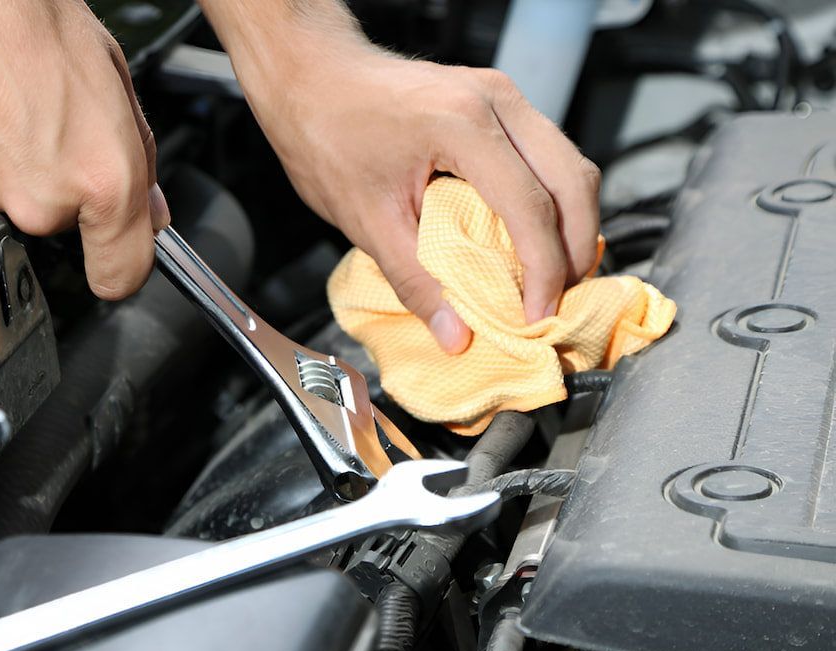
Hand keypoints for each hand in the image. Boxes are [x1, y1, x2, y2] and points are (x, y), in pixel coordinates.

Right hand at [0, 0, 169, 299]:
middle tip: (69, 119)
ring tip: (24, 97)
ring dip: (29, 161)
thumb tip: (147, 202)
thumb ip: (138, 153)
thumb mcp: (111, 72)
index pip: (122, 274)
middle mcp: (42, 202)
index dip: (127, 262)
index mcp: (99, 180)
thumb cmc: (13, 12)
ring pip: (24, 198)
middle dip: (74, 183)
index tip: (127, 253)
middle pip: (69, 222)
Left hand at [237, 31, 600, 352]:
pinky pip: (548, 154)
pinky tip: (534, 239)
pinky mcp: (498, 101)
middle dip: (575, 249)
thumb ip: (415, 281)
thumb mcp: (367, 221)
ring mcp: (501, 95)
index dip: (544, 270)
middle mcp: (494, 100)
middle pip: (572, 180)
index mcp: (461, 124)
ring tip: (550, 278)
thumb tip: (456, 335)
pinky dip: (553, 200)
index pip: (530, 206)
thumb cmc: (328, 135)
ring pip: (569, 164)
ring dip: (571, 224)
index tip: (538, 316)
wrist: (312, 78)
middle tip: (557, 302)